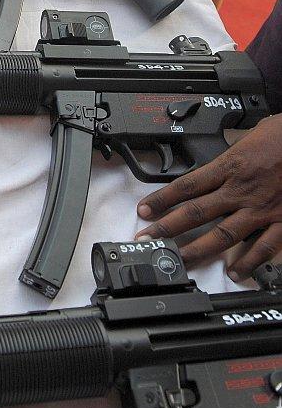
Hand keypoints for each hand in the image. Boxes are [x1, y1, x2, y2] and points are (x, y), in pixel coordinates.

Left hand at [135, 116, 281, 280]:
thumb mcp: (248, 136)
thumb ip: (231, 154)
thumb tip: (217, 164)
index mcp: (230, 166)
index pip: (187, 186)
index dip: (161, 200)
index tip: (144, 211)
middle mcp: (240, 190)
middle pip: (196, 213)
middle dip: (168, 228)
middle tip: (148, 240)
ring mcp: (260, 209)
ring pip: (223, 235)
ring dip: (199, 250)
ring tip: (180, 260)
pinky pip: (263, 247)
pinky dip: (249, 262)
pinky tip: (235, 271)